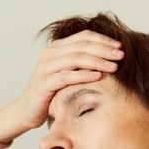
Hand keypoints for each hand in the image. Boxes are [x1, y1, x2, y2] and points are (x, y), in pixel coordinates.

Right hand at [0, 30, 123, 142]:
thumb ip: (81, 65)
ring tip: (114, 66)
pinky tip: (97, 77)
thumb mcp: (68, 75)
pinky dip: (83, 75)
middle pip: (81, 46)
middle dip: (104, 50)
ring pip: (75, 58)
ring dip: (97, 61)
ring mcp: (45, 68)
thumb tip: (110, 59)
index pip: (83, 37)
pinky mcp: (43, 83)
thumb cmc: (52, 94)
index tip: (120, 46)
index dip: (103, 40)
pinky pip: (66, 76)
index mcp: (57, 48)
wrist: (27, 111)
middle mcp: (50, 54)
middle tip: (121, 55)